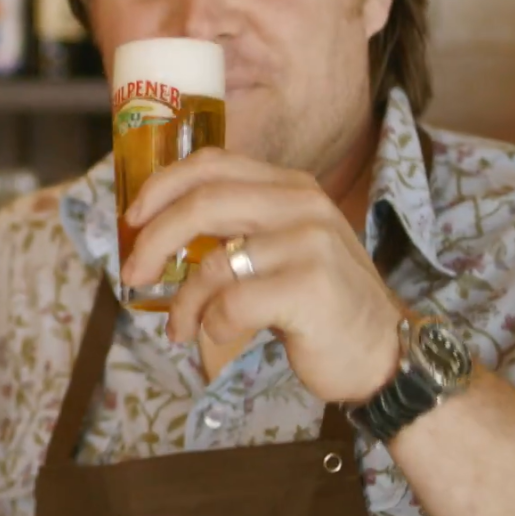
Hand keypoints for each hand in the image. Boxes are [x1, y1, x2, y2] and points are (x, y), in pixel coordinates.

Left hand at [120, 147, 401, 402]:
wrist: (382, 351)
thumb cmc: (316, 301)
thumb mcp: (279, 247)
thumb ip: (233, 227)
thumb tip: (152, 229)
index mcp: (289, 186)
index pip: (211, 164)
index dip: (161, 186)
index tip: (132, 219)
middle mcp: (302, 204)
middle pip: (203, 204)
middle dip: (153, 241)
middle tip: (132, 274)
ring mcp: (310, 244)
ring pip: (213, 264)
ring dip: (182, 303)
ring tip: (179, 329)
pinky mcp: (311, 288)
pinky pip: (233, 303)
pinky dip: (212, 324)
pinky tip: (217, 335)